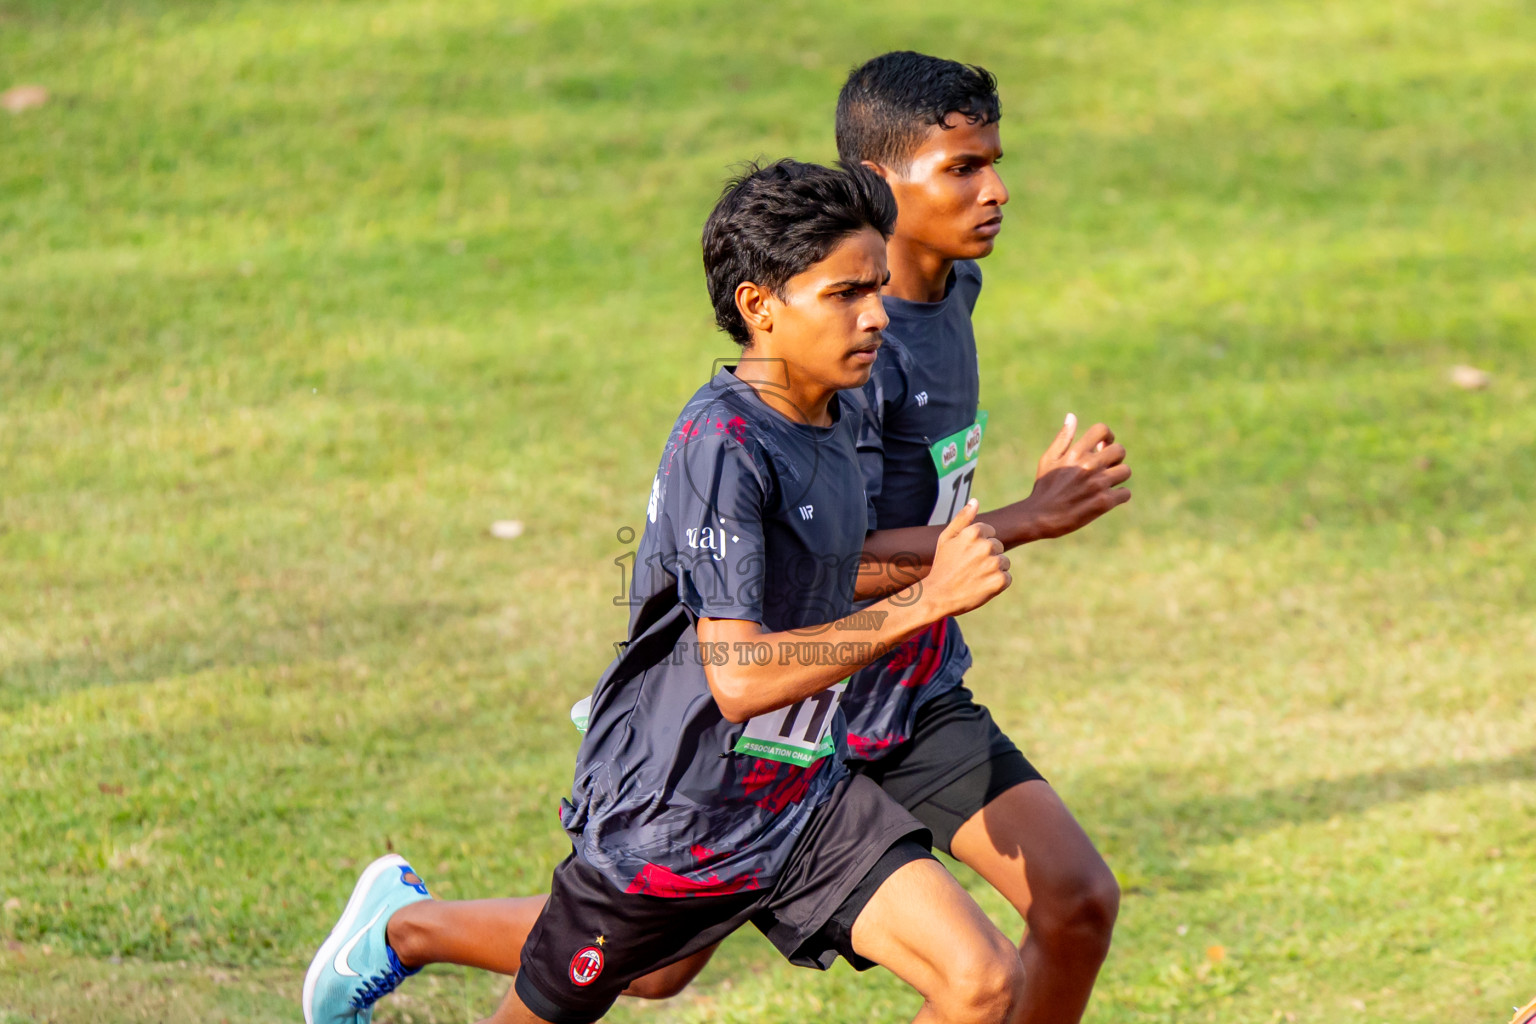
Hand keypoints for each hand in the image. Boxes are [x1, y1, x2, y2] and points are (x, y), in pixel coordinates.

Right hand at [922, 500, 1011, 617]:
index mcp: (974, 532)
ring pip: (1004, 562)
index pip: (990, 532)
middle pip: (998, 547)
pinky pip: (1007, 578)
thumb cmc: (942, 566)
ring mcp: (993, 563)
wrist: (938, 596)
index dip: (978, 545)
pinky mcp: (999, 580)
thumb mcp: (946, 538)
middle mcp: (985, 545)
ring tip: (975, 577)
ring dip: (993, 570)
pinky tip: (981, 586)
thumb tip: (975, 501)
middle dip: (988, 556)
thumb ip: (962, 518)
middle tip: (969, 568)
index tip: (966, 555)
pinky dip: (997, 584)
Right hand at [1021, 413, 1131, 538]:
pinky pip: (1125, 493)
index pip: (1102, 430)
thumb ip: (1063, 438)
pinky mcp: (1103, 503)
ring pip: (1125, 471)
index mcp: (1075, 453)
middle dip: (1115, 458)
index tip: (1103, 446)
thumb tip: (1072, 416)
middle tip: (1106, 467)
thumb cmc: (1044, 487)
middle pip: (1120, 450)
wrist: (1039, 517)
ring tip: (1106, 484)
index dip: (1107, 436)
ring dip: (1118, 477)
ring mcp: (1098, 484)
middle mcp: (1088, 466)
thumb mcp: (1049, 459)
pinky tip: (1107, 498)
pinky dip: (1119, 496)